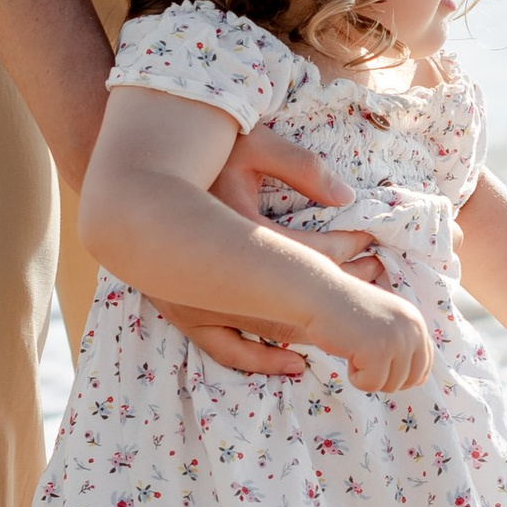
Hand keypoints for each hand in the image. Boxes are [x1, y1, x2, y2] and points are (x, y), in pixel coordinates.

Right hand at [164, 128, 375, 371]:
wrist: (131, 175)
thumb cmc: (197, 154)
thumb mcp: (251, 144)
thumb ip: (301, 166)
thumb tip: (345, 197)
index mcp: (236, 230)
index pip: (308, 251)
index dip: (346, 246)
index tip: (368, 238)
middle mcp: (218, 276)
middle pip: (297, 296)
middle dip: (342, 287)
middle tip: (375, 274)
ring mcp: (197, 303)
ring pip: (272, 329)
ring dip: (316, 324)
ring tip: (351, 310)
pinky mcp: (183, 315)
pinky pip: (228, 351)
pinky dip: (264, 360)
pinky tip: (296, 362)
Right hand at [312, 273, 433, 395]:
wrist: (321, 294)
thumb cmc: (346, 310)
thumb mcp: (385, 322)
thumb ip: (402, 343)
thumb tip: (418, 381)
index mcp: (416, 323)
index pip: (424, 365)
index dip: (403, 376)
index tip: (382, 370)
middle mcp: (413, 330)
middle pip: (409, 380)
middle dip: (384, 379)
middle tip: (364, 361)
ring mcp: (397, 340)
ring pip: (390, 385)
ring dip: (367, 376)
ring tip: (354, 350)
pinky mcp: (379, 351)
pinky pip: (370, 385)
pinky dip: (355, 377)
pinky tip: (347, 353)